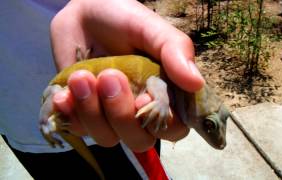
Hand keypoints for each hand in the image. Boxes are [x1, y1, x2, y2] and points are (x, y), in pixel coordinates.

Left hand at [50, 0, 203, 151]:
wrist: (82, 12)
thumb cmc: (122, 18)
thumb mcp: (151, 29)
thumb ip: (175, 51)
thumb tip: (197, 83)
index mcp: (163, 93)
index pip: (174, 128)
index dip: (160, 122)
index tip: (143, 95)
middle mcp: (138, 109)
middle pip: (139, 141)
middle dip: (121, 114)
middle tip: (109, 76)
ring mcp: (110, 114)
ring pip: (107, 138)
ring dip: (92, 111)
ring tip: (81, 77)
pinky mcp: (83, 113)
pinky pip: (79, 130)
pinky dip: (70, 114)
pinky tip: (64, 94)